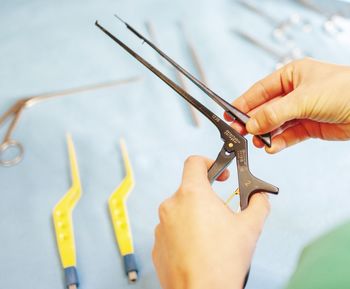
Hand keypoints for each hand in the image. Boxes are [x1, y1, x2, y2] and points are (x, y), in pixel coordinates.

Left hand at [152, 156, 269, 288]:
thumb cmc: (222, 261)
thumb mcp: (250, 227)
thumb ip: (258, 203)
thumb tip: (259, 197)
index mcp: (192, 194)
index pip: (194, 162)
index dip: (209, 161)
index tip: (219, 172)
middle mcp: (171, 205)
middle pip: (189, 190)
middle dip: (206, 198)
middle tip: (221, 214)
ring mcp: (162, 225)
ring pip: (181, 211)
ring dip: (195, 217)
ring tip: (211, 237)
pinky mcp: (157, 243)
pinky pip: (172, 230)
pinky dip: (184, 234)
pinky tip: (198, 249)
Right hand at [225, 58, 349, 152]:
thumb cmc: (345, 90)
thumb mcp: (303, 99)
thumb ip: (274, 113)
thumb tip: (252, 124)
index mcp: (291, 76)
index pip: (261, 90)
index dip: (244, 102)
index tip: (230, 113)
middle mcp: (294, 93)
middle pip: (266, 109)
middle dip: (253, 121)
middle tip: (239, 132)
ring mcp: (301, 110)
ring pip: (275, 124)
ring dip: (265, 134)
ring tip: (258, 142)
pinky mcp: (309, 127)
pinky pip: (288, 135)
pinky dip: (279, 142)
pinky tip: (272, 146)